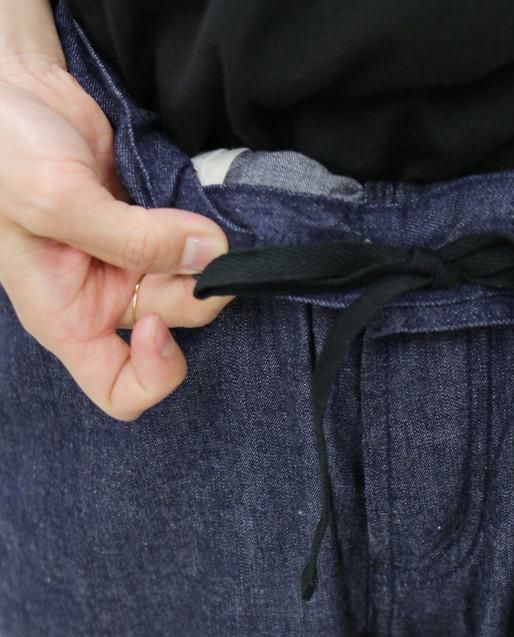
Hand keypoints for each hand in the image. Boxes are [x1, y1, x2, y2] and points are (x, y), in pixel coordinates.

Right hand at [0, 61, 233, 420]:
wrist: (11, 88)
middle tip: (199, 239)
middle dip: (197, 287)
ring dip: (208, 253)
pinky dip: (207, 231)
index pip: (121, 390)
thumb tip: (210, 256)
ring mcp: (133, 259)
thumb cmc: (3, 150)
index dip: (155, 373)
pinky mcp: (154, 225)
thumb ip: (132, 237)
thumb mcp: (54, 199)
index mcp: (67, 314)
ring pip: (196, 280)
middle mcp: (104, 295)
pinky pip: (198, 244)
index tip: (159, 325)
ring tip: (192, 212)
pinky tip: (199, 206)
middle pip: (179, 320)